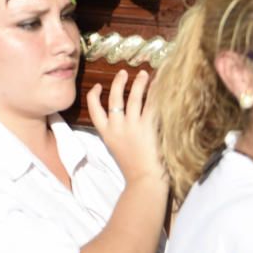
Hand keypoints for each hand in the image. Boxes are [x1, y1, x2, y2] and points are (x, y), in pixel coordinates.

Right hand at [88, 69, 166, 185]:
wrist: (144, 179)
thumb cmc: (133, 168)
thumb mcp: (116, 149)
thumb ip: (116, 133)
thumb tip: (122, 120)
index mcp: (106, 133)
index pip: (94, 108)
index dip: (94, 95)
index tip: (99, 86)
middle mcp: (117, 126)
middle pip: (114, 98)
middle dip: (118, 83)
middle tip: (122, 73)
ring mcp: (133, 125)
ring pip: (134, 98)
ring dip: (138, 83)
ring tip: (143, 74)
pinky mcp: (149, 127)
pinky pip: (152, 105)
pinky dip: (154, 93)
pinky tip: (159, 86)